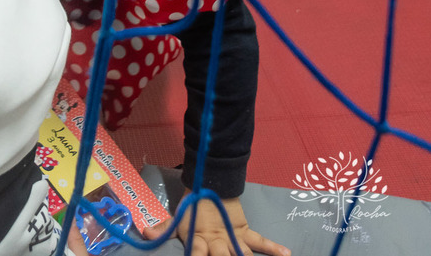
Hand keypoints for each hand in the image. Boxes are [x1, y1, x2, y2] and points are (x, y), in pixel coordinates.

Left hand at [144, 192, 289, 255]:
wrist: (210, 182)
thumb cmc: (192, 205)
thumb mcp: (176, 218)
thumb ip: (163, 229)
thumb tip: (144, 233)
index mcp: (197, 239)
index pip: (195, 254)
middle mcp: (215, 241)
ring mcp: (231, 237)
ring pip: (241, 254)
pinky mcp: (244, 231)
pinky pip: (260, 241)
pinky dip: (274, 248)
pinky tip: (286, 254)